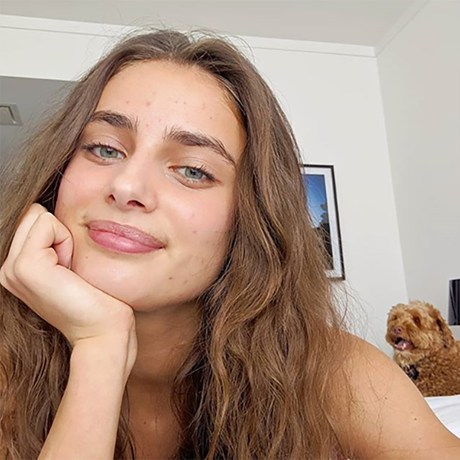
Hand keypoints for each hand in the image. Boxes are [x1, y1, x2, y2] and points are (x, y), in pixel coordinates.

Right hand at [0, 204, 135, 354]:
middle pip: (33, 213)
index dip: (59, 234)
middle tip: (71, 269)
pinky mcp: (25, 266)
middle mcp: (7, 269)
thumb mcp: (70, 264)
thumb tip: (54, 213)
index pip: (32, 218)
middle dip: (60, 233)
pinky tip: (70, 271)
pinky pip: (47, 223)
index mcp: (16, 268)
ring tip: (71, 271)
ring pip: (38, 216)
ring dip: (64, 237)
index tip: (70, 267)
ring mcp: (11, 269)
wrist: (104, 330)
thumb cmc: (97, 297)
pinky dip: (66, 240)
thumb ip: (55, 242)